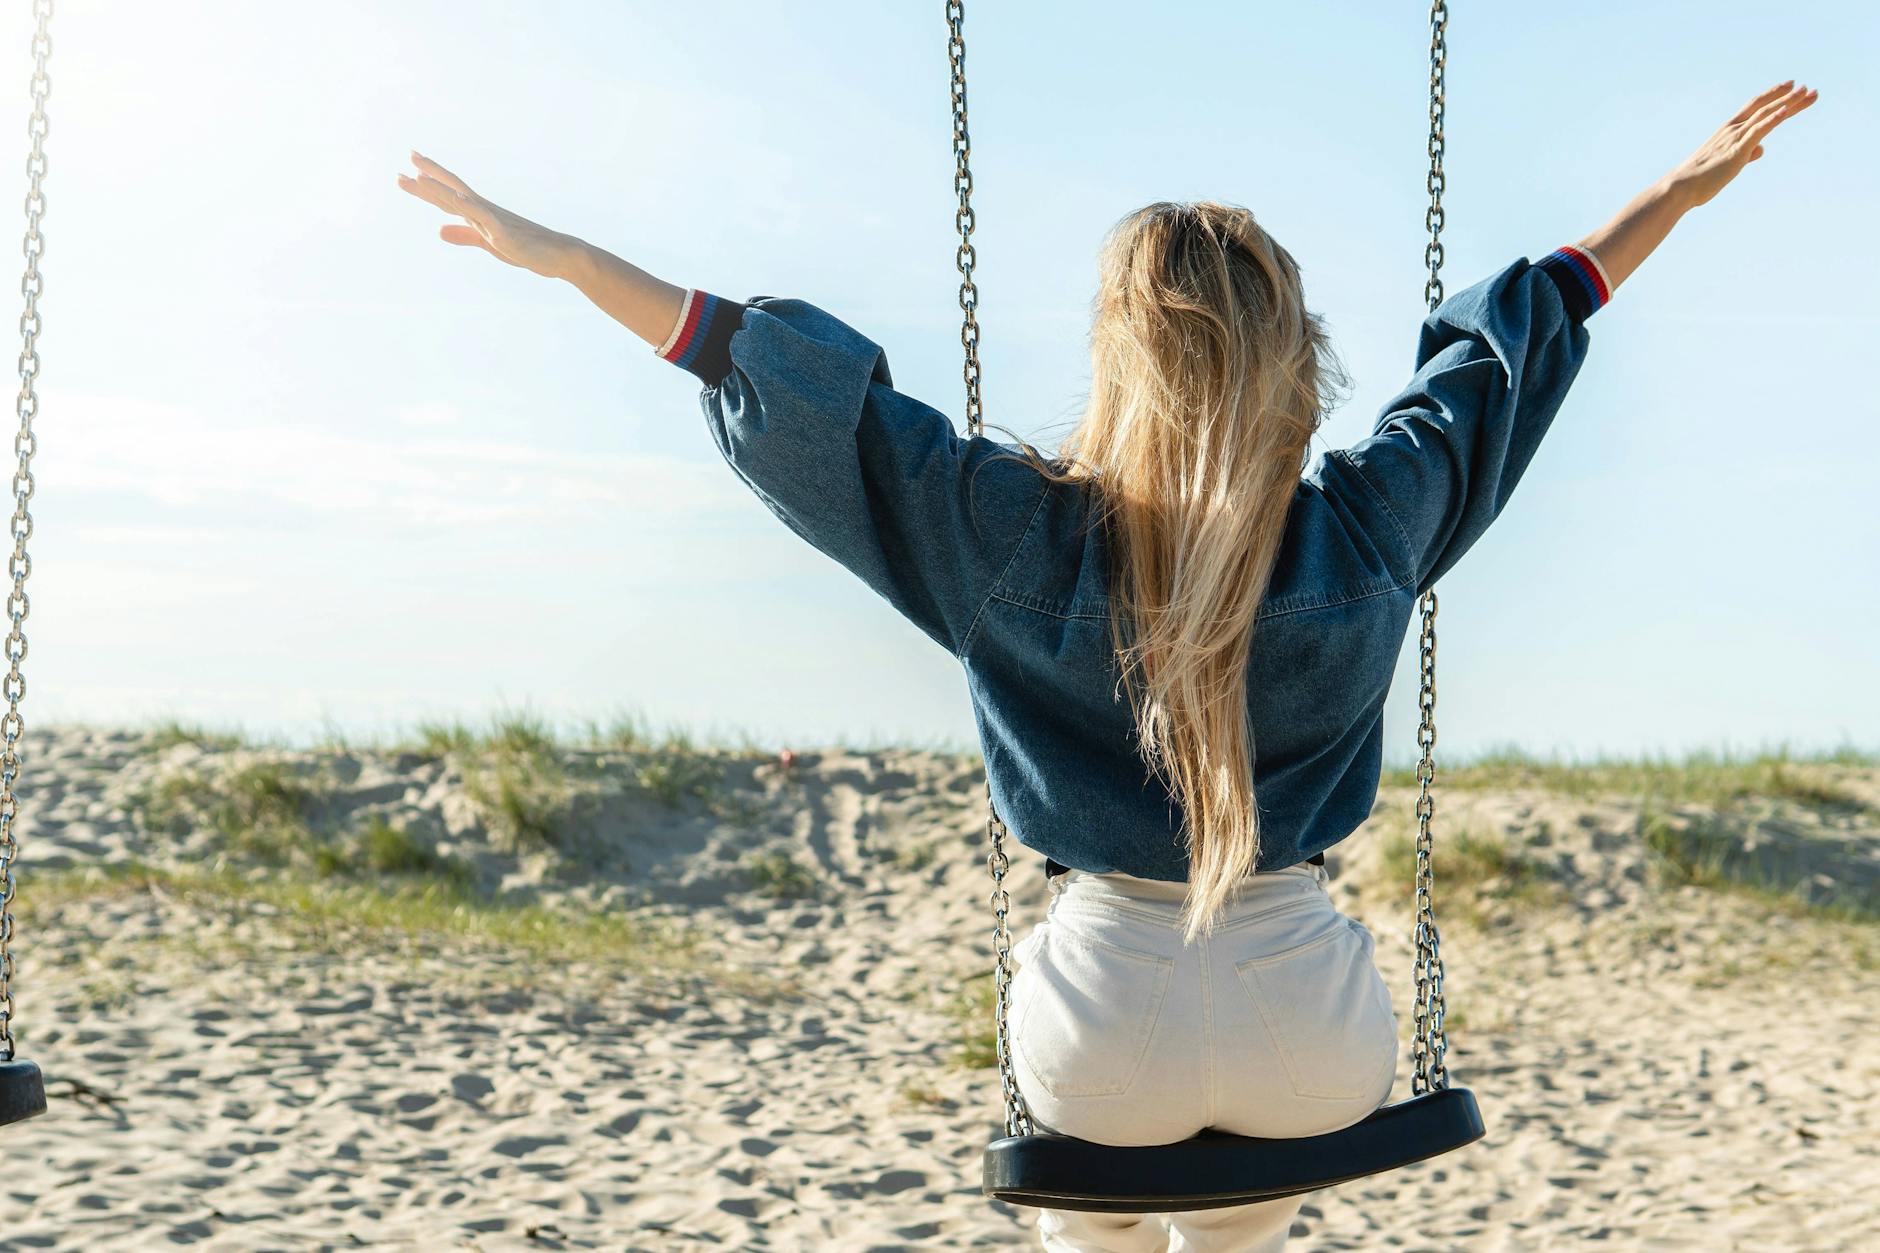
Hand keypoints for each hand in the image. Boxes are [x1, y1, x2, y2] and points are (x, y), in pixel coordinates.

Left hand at [396, 151, 582, 278]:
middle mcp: (484, 210)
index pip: (448, 197)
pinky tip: (457, 198)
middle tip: (411, 155)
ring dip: (440, 188)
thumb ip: (464, 235)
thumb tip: (438, 230)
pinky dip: (470, 207)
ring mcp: (494, 220)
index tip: (407, 171)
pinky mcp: (504, 233)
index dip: (428, 185)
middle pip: (452, 189)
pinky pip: (485, 218)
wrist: (558, 255)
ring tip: (419, 174)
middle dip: (430, 174)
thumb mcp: (488, 244)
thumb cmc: (527, 248)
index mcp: (479, 214)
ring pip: (463, 200)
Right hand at [1668, 81, 1817, 209]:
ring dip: (1787, 102)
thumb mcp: (1726, 163)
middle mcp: (1733, 129)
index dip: (1774, 96)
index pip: (1756, 108)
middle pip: (1765, 106)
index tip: (1791, 87)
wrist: (1681, 187)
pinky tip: (1786, 110)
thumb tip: (1761, 149)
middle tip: (1808, 88)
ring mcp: (1735, 138)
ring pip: (1765, 114)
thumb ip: (1746, 154)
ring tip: (1806, 93)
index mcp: (1729, 131)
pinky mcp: (1737, 151)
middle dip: (1788, 96)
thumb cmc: (1699, 179)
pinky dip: (1772, 119)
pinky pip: (1758, 131)